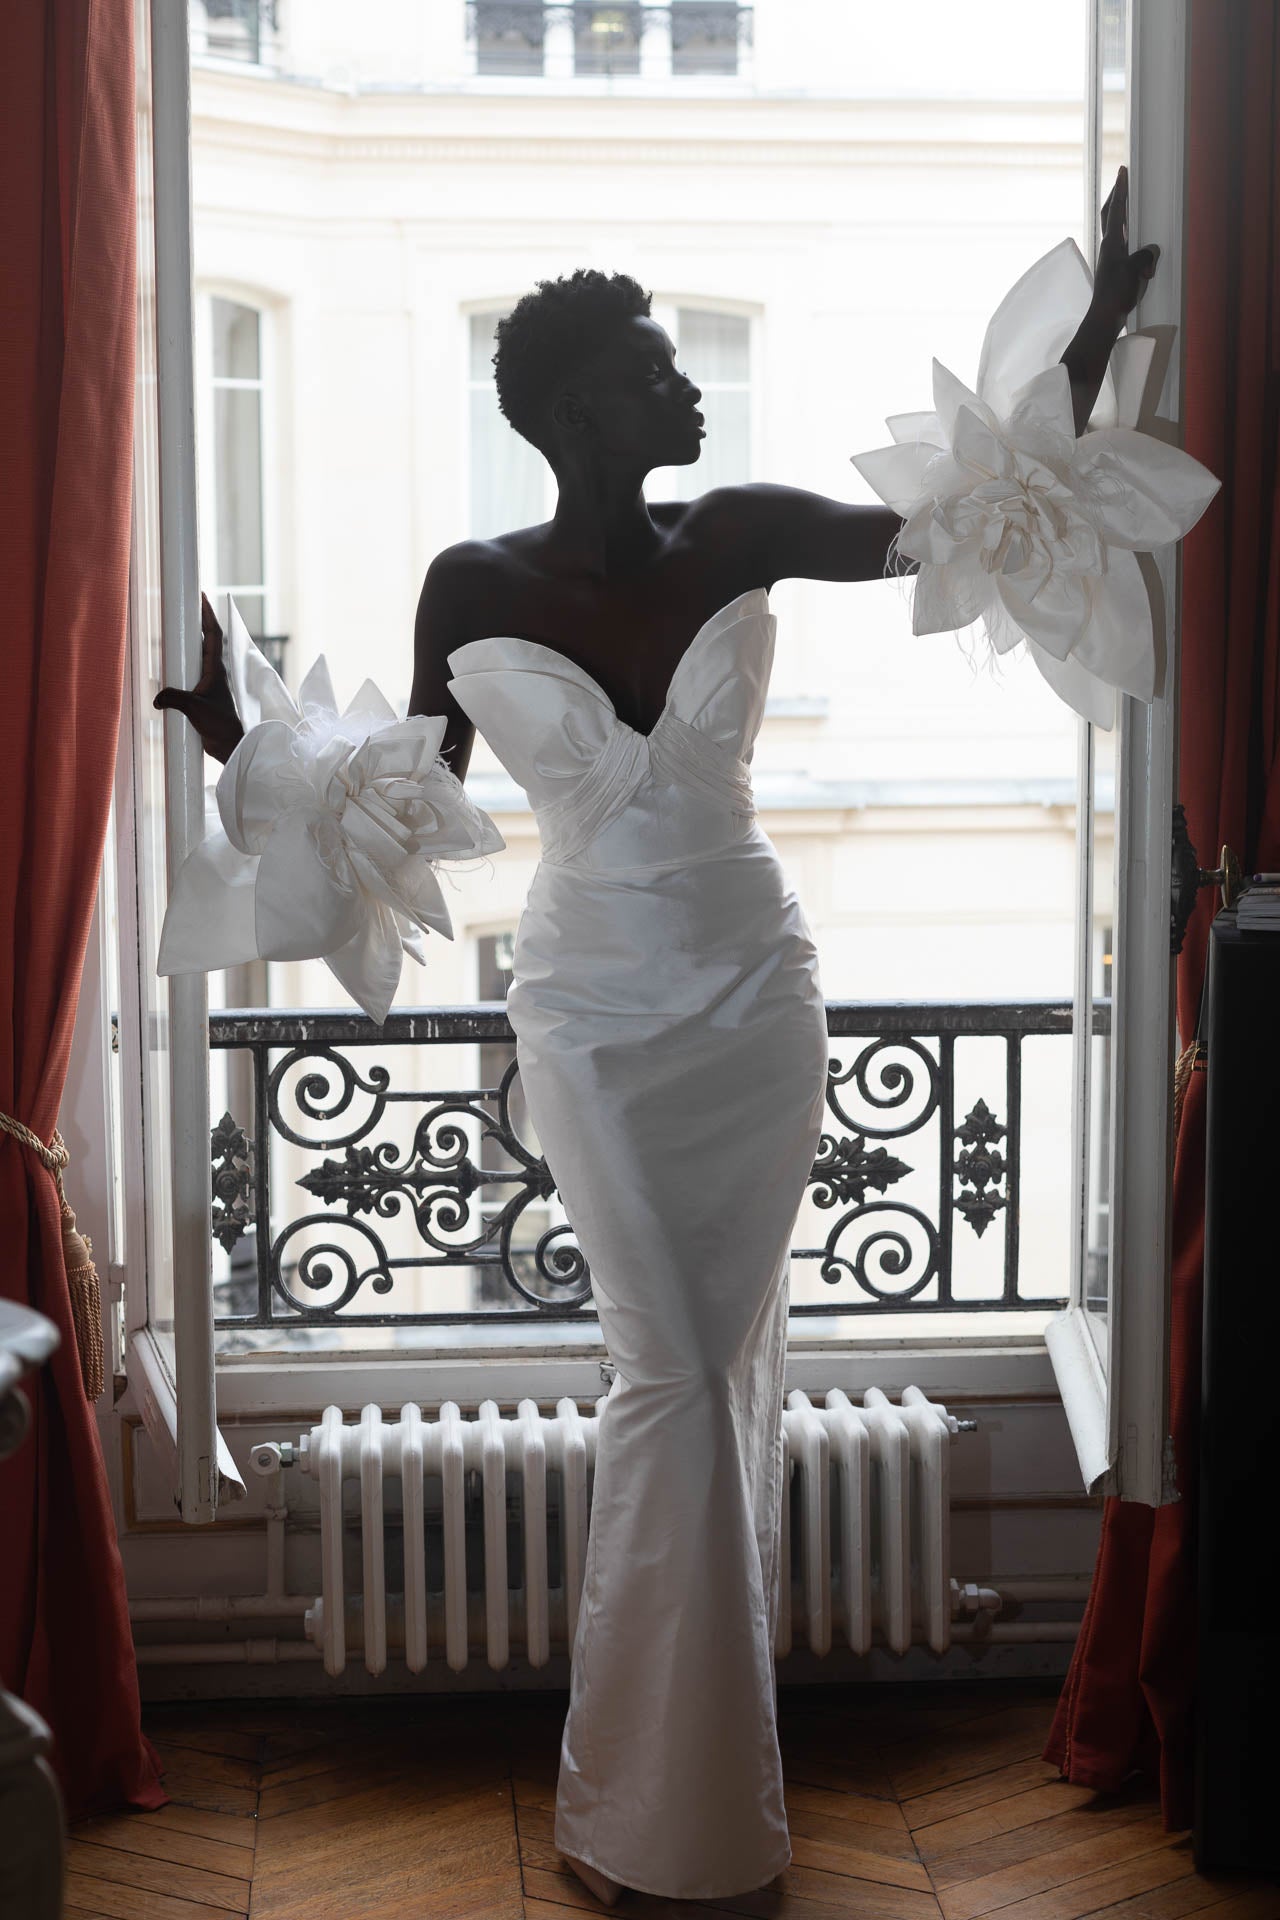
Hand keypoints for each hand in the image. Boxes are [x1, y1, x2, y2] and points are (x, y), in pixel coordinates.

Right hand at [153, 593, 244, 764]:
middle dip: (198, 620)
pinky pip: (191, 671)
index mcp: (215, 669)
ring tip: (177, 626)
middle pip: (207, 639)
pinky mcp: (202, 694)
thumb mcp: (195, 708)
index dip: (207, 614)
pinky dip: (183, 661)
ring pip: (199, 654)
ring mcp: (209, 682)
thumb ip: (174, 699)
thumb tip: (156, 698)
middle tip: (186, 604)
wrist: (229, 744)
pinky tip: (172, 662)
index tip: (201, 595)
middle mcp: (214, 672)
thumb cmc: (220, 725)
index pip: (213, 634)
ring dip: (190, 639)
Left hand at [1092, 164, 1158, 324]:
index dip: (1120, 190)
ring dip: (1121, 213)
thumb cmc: (1117, 295)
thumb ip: (1144, 256)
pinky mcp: (1114, 267)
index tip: (1122, 172)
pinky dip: (1128, 234)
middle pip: (1110, 214)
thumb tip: (1151, 251)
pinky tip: (1132, 235)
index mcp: (1112, 243)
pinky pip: (1123, 244)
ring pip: (1115, 228)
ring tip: (1128, 202)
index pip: (1116, 210)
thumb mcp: (1135, 272)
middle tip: (1122, 180)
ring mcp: (1110, 257)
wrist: (1105, 316)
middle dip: (1117, 196)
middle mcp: (1108, 247)